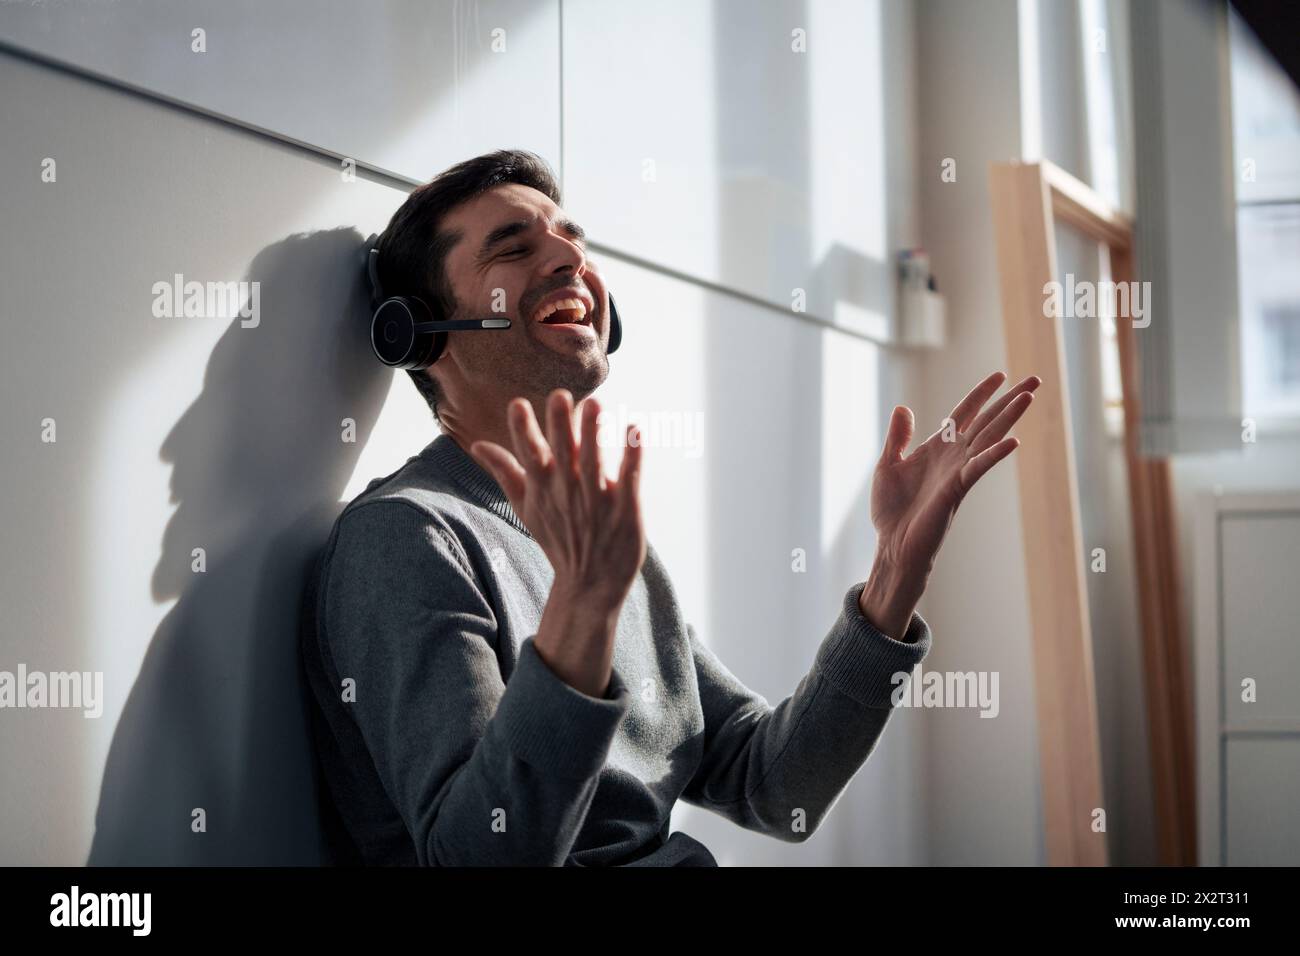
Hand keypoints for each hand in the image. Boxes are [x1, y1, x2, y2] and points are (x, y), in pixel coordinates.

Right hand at [469, 389, 645, 694]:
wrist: (590, 586)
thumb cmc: (559, 538)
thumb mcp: (526, 506)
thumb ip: (504, 472)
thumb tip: (476, 445)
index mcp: (544, 488)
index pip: (530, 456)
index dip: (523, 431)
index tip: (518, 404)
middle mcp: (569, 493)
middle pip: (563, 455)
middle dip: (561, 427)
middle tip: (560, 396)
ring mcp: (598, 502)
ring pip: (594, 464)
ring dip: (594, 436)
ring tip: (596, 404)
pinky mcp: (626, 511)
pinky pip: (630, 481)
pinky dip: (633, 458)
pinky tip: (636, 430)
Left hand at [860, 371, 1040, 639]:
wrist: (893, 545)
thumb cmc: (891, 511)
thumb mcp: (888, 465)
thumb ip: (897, 437)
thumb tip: (903, 407)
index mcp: (937, 449)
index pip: (964, 413)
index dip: (981, 394)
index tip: (1000, 376)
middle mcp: (953, 457)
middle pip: (986, 420)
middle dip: (1010, 400)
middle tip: (1035, 380)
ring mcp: (958, 471)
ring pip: (989, 437)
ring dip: (1009, 417)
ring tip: (1029, 396)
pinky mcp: (956, 489)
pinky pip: (979, 467)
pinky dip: (995, 454)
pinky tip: (1014, 441)